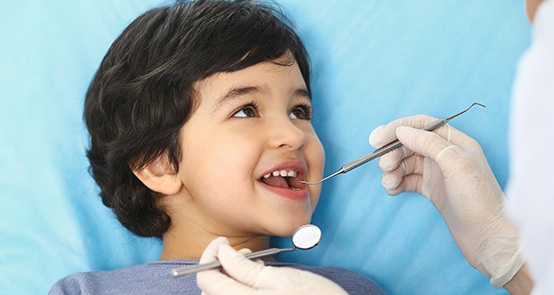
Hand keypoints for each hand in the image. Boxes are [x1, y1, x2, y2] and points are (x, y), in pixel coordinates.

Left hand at [197, 237, 346, 294]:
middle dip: (221, 266)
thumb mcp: (282, 278)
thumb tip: (221, 253)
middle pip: (212, 290)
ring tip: (256, 267)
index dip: (210, 255)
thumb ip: (245, 269)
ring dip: (232, 278)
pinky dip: (242, 291)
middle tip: (242, 252)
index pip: (206, 279)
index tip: (223, 242)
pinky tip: (261, 282)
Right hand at [369, 115, 523, 286]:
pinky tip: (393, 190)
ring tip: (389, 183)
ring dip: (392, 170)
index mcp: (455, 142)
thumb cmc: (480, 200)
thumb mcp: (456, 164)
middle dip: (393, 153)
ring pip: (406, 163)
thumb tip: (402, 131)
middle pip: (410, 144)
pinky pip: (407, 180)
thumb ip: (429, 143)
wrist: (488, 237)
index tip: (377, 139)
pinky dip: (397, 183)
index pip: (422, 125)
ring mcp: (437, 173)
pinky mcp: (431, 190)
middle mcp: (445, 155)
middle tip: (384, 166)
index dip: (397, 128)